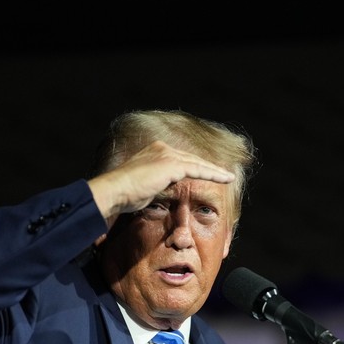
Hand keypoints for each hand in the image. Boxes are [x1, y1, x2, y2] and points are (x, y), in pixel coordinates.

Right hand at [87, 140, 234, 226]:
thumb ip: (156, 183)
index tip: (206, 172)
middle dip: (208, 167)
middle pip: (191, 159)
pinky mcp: (171, 164)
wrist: (115, 191)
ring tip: (228, 177)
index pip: (180, 159)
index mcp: (153, 151)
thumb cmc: (124, 194)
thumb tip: (164, 189)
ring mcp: (166, 155)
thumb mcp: (144, 186)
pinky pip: (197, 169)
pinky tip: (224, 179)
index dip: (195, 166)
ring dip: (214, 171)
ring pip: (197, 163)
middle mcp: (161, 148)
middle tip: (224, 174)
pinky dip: (212, 174)